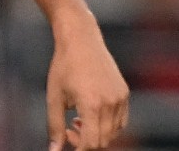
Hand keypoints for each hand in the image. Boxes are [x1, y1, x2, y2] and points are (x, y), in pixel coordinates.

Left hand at [47, 13, 129, 149]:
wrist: (80, 39)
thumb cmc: (63, 66)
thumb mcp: (54, 96)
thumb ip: (55, 126)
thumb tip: (54, 150)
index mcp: (91, 104)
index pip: (92, 143)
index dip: (79, 148)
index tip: (67, 139)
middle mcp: (110, 102)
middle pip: (103, 140)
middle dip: (86, 140)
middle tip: (70, 127)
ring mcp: (120, 98)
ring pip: (113, 132)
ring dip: (97, 132)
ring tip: (79, 118)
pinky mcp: (124, 93)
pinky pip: (121, 120)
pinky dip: (107, 124)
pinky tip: (91, 112)